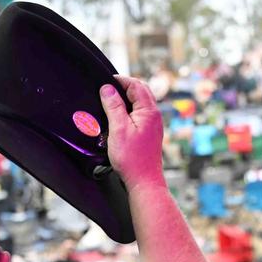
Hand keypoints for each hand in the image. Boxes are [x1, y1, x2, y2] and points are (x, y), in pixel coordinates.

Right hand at [98, 74, 163, 188]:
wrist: (144, 181)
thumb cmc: (132, 159)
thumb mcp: (118, 129)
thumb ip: (113, 106)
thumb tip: (107, 88)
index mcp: (149, 111)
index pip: (136, 85)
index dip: (121, 80)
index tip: (106, 81)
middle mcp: (154, 116)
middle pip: (141, 91)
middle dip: (124, 86)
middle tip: (108, 89)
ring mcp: (153, 125)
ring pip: (141, 103)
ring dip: (127, 98)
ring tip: (111, 101)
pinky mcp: (150, 133)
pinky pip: (140, 114)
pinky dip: (129, 110)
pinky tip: (119, 117)